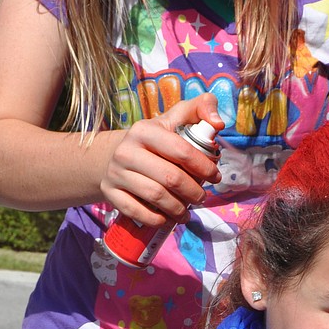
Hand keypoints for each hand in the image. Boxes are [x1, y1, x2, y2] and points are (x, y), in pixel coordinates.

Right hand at [100, 93, 223, 223]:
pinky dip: (158, 219)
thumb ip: (201, 108)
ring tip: (188, 211)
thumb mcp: (175, 118)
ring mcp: (116, 173)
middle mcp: (126, 151)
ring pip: (156, 197)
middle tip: (202, 197)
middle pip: (171, 178)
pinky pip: (138, 212)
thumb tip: (218, 124)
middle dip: (193, 192)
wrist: (115, 155)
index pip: (181, 151)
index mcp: (145, 130)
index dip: (204, 167)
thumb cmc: (155, 138)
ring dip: (179, 209)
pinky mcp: (110, 193)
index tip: (215, 177)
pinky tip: (169, 219)